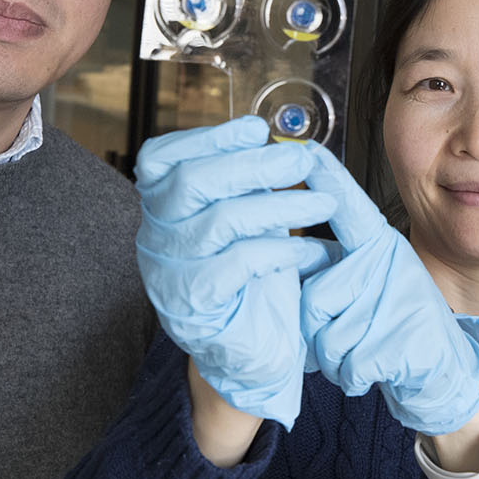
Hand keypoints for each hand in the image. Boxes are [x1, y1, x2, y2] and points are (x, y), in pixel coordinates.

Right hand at [135, 117, 336, 428]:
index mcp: (161, 209)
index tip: (256, 129)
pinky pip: (239, 264)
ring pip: (221, 221)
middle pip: (190, 182)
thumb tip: (279, 139)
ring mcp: (169, 273)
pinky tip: (311, 251)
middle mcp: (155, 237)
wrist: (249, 350)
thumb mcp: (247, 218)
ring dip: (282, 207)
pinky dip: (282, 251)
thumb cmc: (251, 277)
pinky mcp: (195, 306)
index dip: (207, 138)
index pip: (160, 159)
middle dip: (252, 164)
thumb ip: (248, 182)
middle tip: (302, 161)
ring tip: (323, 206)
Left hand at [297, 142, 478, 434]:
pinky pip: (349, 366)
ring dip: (337, 359)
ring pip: (328, 338)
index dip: (325, 177)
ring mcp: (400, 300)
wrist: (447, 373)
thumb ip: (338, 267)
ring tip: (366, 350)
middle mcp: (390, 264)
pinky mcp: (404, 342)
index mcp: (380, 246)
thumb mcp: (373, 285)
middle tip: (349, 333)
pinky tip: (378, 370)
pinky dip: (355, 378)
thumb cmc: (397, 326)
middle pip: (315, 297)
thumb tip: (285, 255)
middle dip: (320, 330)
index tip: (302, 148)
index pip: (349, 206)